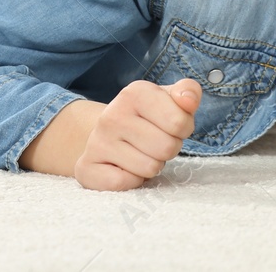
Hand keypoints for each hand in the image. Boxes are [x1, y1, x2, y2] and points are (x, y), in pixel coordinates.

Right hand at [74, 78, 200, 190]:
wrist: (110, 133)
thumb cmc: (150, 116)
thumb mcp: (171, 97)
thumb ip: (188, 92)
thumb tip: (189, 100)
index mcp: (135, 93)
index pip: (179, 122)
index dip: (184, 128)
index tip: (172, 125)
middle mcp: (111, 115)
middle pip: (166, 148)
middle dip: (170, 148)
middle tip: (157, 141)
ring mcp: (95, 142)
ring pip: (149, 168)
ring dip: (153, 165)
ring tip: (142, 152)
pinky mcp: (85, 168)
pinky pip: (125, 183)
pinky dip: (134, 180)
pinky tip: (126, 166)